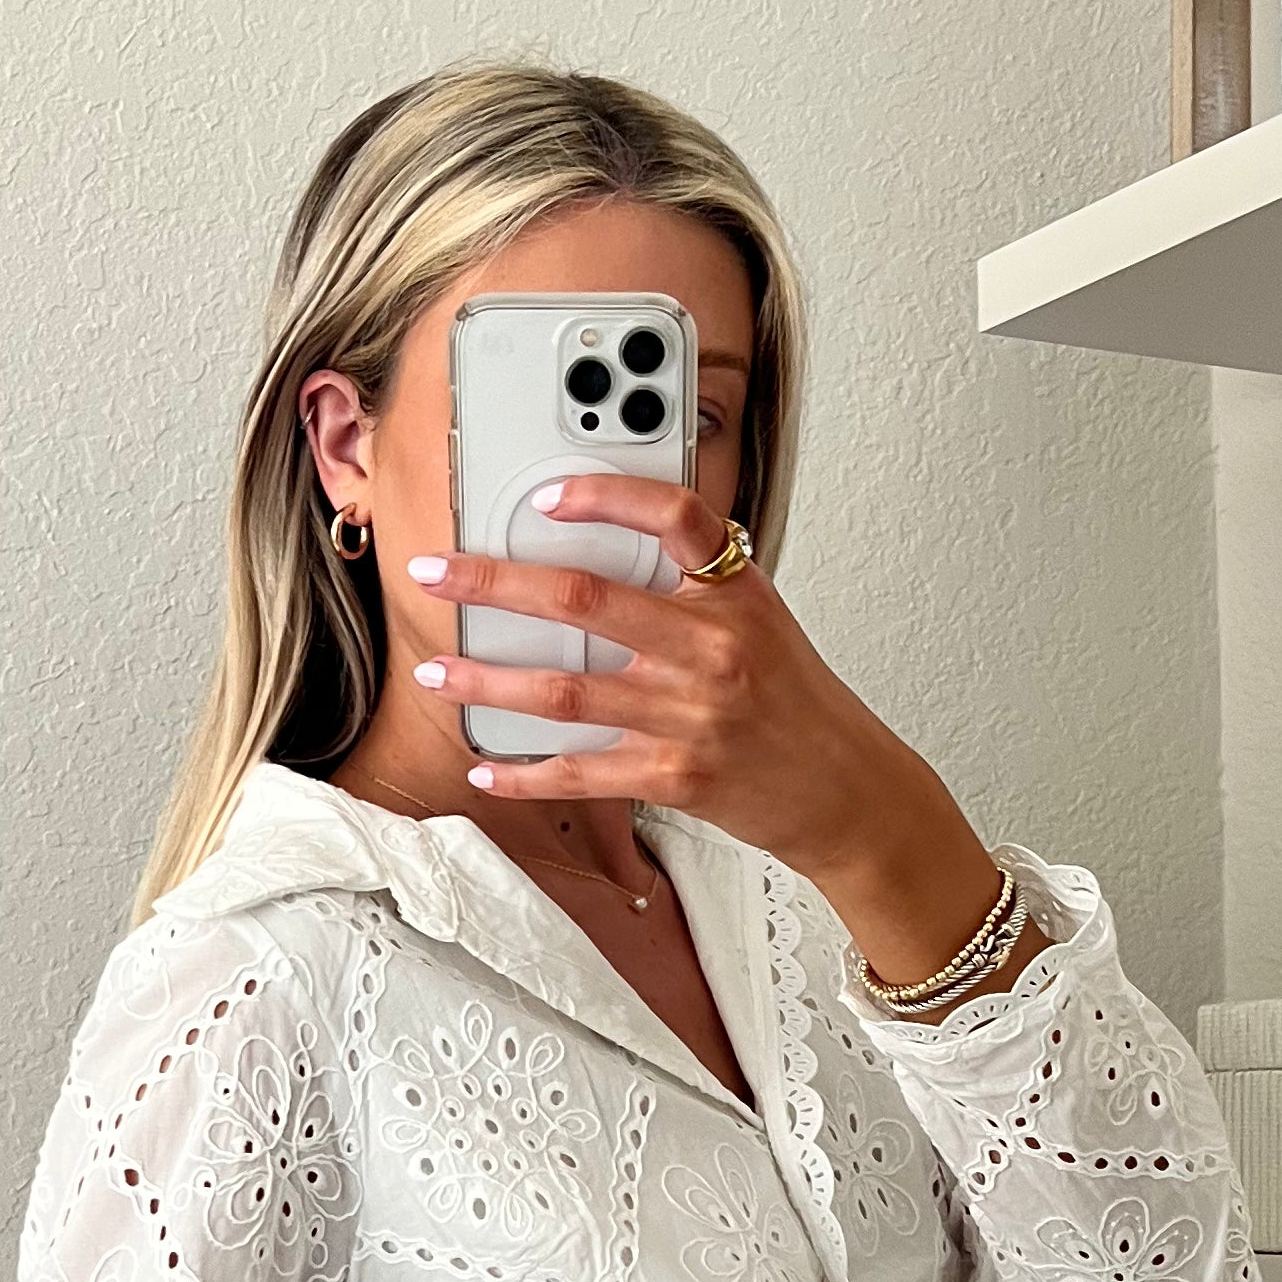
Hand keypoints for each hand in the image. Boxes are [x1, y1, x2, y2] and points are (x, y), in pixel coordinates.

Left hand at [402, 487, 1048, 996]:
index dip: (605, 495)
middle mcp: (712, 648)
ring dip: (486, 682)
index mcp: (734, 592)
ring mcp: (691, 714)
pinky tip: (487, 770)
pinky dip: (526, 773)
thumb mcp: (760, 618)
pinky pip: (583, 771)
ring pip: (564, 690)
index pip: (672, 516)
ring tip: (435, 672)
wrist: (845, 788)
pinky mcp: (677, 777)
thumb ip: (691, 586)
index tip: (545, 492)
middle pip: (584, 599)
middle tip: (436, 572)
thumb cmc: (795, 701)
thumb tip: (598, 553)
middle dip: (494, 582)